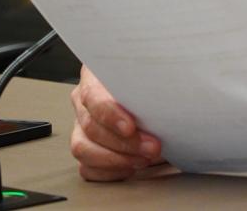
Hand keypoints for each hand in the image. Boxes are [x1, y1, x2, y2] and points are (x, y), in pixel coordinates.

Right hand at [69, 65, 163, 180]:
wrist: (154, 93)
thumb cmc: (151, 82)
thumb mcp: (152, 74)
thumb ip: (152, 84)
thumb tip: (166, 102)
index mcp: (95, 75)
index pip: (93, 96)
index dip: (110, 114)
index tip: (131, 127)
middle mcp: (83, 101)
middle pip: (91, 126)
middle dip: (123, 142)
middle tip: (152, 147)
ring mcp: (80, 126)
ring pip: (83, 148)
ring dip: (116, 159)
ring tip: (144, 159)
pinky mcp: (85, 148)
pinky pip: (87, 167)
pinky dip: (110, 172)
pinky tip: (131, 167)